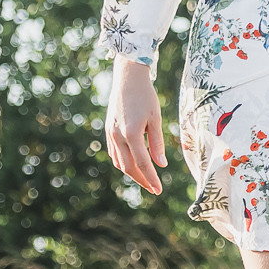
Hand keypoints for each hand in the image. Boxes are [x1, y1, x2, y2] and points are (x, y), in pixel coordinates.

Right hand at [105, 56, 166, 194]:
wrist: (127, 78)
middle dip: (142, 180)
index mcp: (131, 133)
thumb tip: (160, 165)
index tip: (159, 190)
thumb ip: (157, 143)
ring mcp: (110, 133)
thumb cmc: (146, 96)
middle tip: (154, 189)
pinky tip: (133, 165)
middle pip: (128, 166)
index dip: (151, 178)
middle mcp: (117, 136)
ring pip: (119, 161)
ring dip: (132, 173)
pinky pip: (114, 153)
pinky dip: (123, 162)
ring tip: (146, 179)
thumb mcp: (156, 119)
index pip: (143, 163)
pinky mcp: (108, 130)